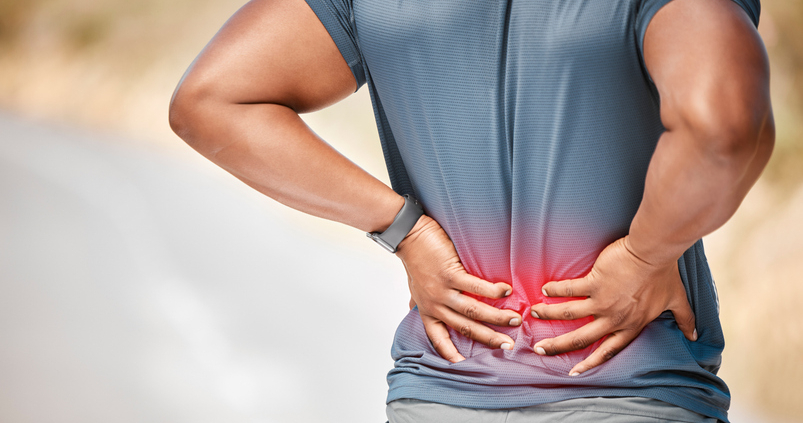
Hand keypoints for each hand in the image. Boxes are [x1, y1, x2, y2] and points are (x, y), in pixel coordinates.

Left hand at [396, 215, 521, 361]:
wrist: (408, 236)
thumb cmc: (415, 260)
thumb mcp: (414, 286)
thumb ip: (418, 300)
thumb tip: (412, 308)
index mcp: (428, 310)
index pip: (438, 337)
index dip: (450, 352)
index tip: (463, 364)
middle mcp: (435, 304)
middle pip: (465, 328)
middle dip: (489, 338)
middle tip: (509, 345)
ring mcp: (442, 290)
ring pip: (473, 310)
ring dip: (497, 317)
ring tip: (516, 319)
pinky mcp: (449, 274)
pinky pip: (474, 287)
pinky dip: (492, 291)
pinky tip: (506, 291)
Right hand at [530, 236, 696, 374]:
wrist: (653, 252)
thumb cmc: (664, 274)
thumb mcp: (676, 300)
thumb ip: (684, 319)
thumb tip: (695, 335)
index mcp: (629, 326)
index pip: (606, 351)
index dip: (590, 363)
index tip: (574, 371)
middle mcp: (612, 318)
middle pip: (580, 338)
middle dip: (557, 345)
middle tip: (540, 348)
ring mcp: (601, 302)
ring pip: (568, 314)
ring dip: (548, 315)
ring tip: (534, 313)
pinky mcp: (593, 283)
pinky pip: (568, 290)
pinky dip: (554, 290)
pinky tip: (544, 289)